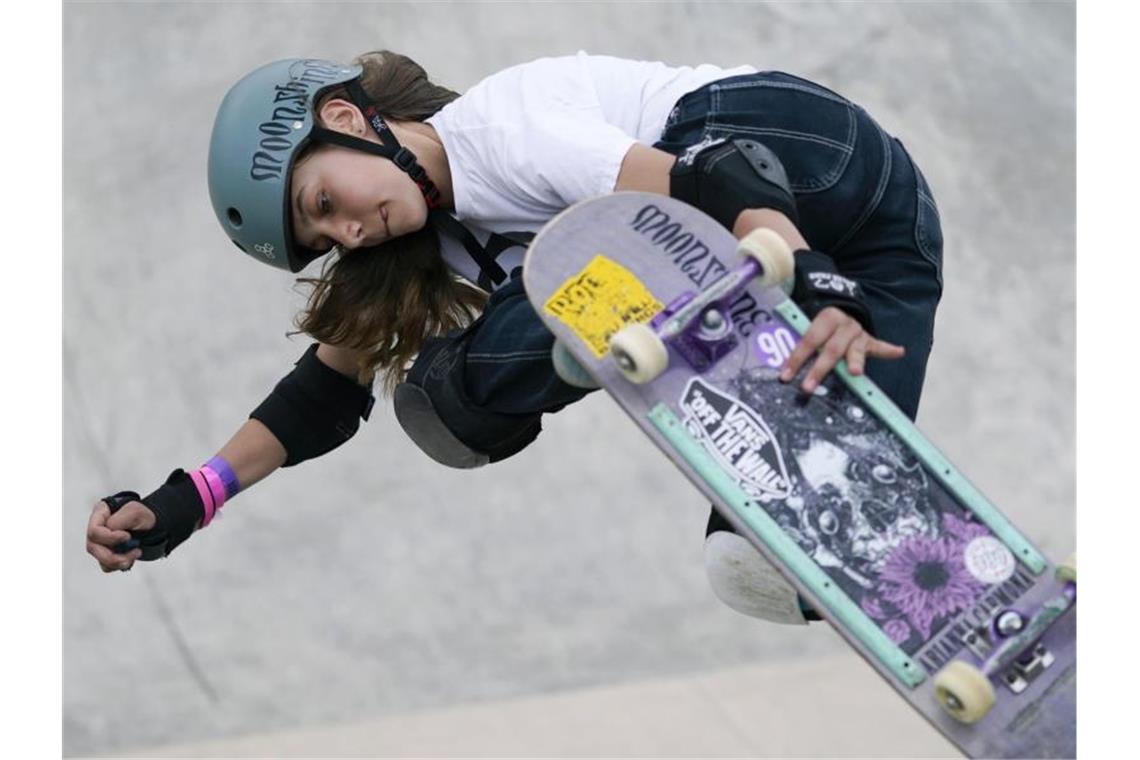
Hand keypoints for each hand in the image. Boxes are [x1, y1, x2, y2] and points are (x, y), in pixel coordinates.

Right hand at [85, 498, 154, 572]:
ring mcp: (100, 543)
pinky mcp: (106, 554)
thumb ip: (120, 518)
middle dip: (113, 555)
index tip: (127, 537)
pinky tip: (132, 556)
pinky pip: (108, 566)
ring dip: (120, 561)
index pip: (94, 531)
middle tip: (135, 551)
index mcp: (100, 514)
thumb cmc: (142, 516)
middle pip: (93, 548)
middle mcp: (97, 529)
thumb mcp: (136, 511)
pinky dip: (122, 564)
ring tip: (136, 553)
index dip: (109, 538)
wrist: (150, 526)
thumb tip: (110, 530)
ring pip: (100, 560)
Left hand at [778, 306, 904, 392]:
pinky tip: (899, 352)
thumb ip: (802, 344)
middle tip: (808, 387)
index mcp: (827, 318)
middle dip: (819, 369)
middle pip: (831, 349)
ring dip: (855, 361)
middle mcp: (845, 324)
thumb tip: (784, 368)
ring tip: (855, 372)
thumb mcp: (811, 328)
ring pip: (855, 349)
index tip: (786, 376)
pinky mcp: (870, 342)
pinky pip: (879, 347)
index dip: (796, 359)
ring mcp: (859, 333)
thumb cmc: (822, 327)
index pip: (809, 340)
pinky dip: (889, 350)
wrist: (844, 309)